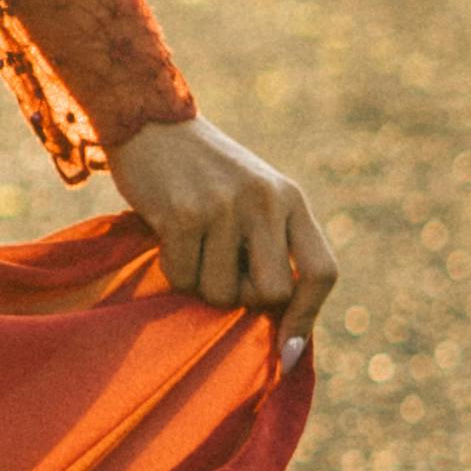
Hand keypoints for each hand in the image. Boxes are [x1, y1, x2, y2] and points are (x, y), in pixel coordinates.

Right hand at [107, 112, 337, 358]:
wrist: (149, 118)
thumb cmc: (201, 172)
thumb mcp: (253, 195)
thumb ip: (272, 242)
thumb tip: (281, 323)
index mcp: (291, 199)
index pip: (321, 272)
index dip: (307, 317)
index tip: (286, 352)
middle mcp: (266, 201)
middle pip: (272, 294)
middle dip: (243, 299)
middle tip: (220, 273)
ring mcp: (225, 207)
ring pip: (222, 293)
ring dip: (201, 284)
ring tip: (191, 246)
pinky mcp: (184, 213)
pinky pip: (183, 278)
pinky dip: (171, 270)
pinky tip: (166, 236)